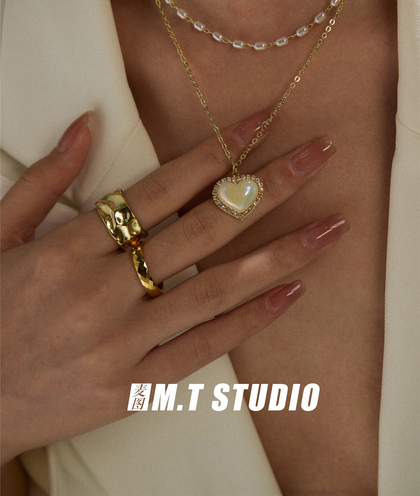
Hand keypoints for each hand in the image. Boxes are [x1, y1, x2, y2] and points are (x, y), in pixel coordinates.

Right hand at [1, 110, 345, 463]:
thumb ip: (44, 178)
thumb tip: (87, 121)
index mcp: (68, 249)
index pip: (159, 189)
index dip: (214, 154)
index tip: (259, 126)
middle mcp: (102, 292)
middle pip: (202, 230)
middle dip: (265, 188)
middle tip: (316, 157)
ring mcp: (122, 344)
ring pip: (215, 290)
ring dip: (278, 256)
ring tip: (329, 229)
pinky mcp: (132, 388)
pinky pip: (201, 351)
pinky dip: (248, 323)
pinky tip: (290, 294)